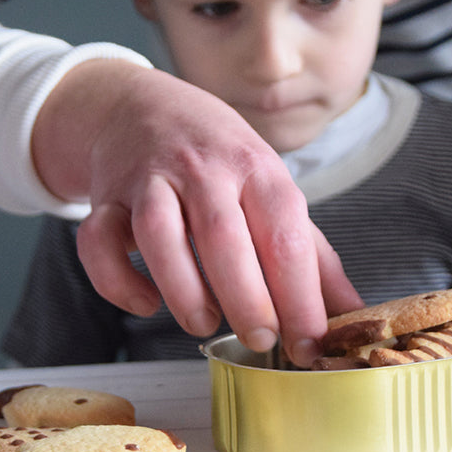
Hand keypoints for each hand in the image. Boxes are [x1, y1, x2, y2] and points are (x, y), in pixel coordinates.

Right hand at [32, 59, 361, 365]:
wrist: (142, 107)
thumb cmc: (220, 160)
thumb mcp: (273, 192)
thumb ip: (311, 255)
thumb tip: (354, 310)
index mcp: (257, 170)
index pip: (285, 237)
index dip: (301, 298)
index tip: (311, 345)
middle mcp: (204, 169)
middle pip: (224, 236)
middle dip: (247, 299)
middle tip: (262, 340)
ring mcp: (150, 179)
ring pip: (158, 233)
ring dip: (183, 289)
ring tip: (205, 324)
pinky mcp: (106, 197)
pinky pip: (98, 240)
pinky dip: (118, 281)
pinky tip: (147, 302)